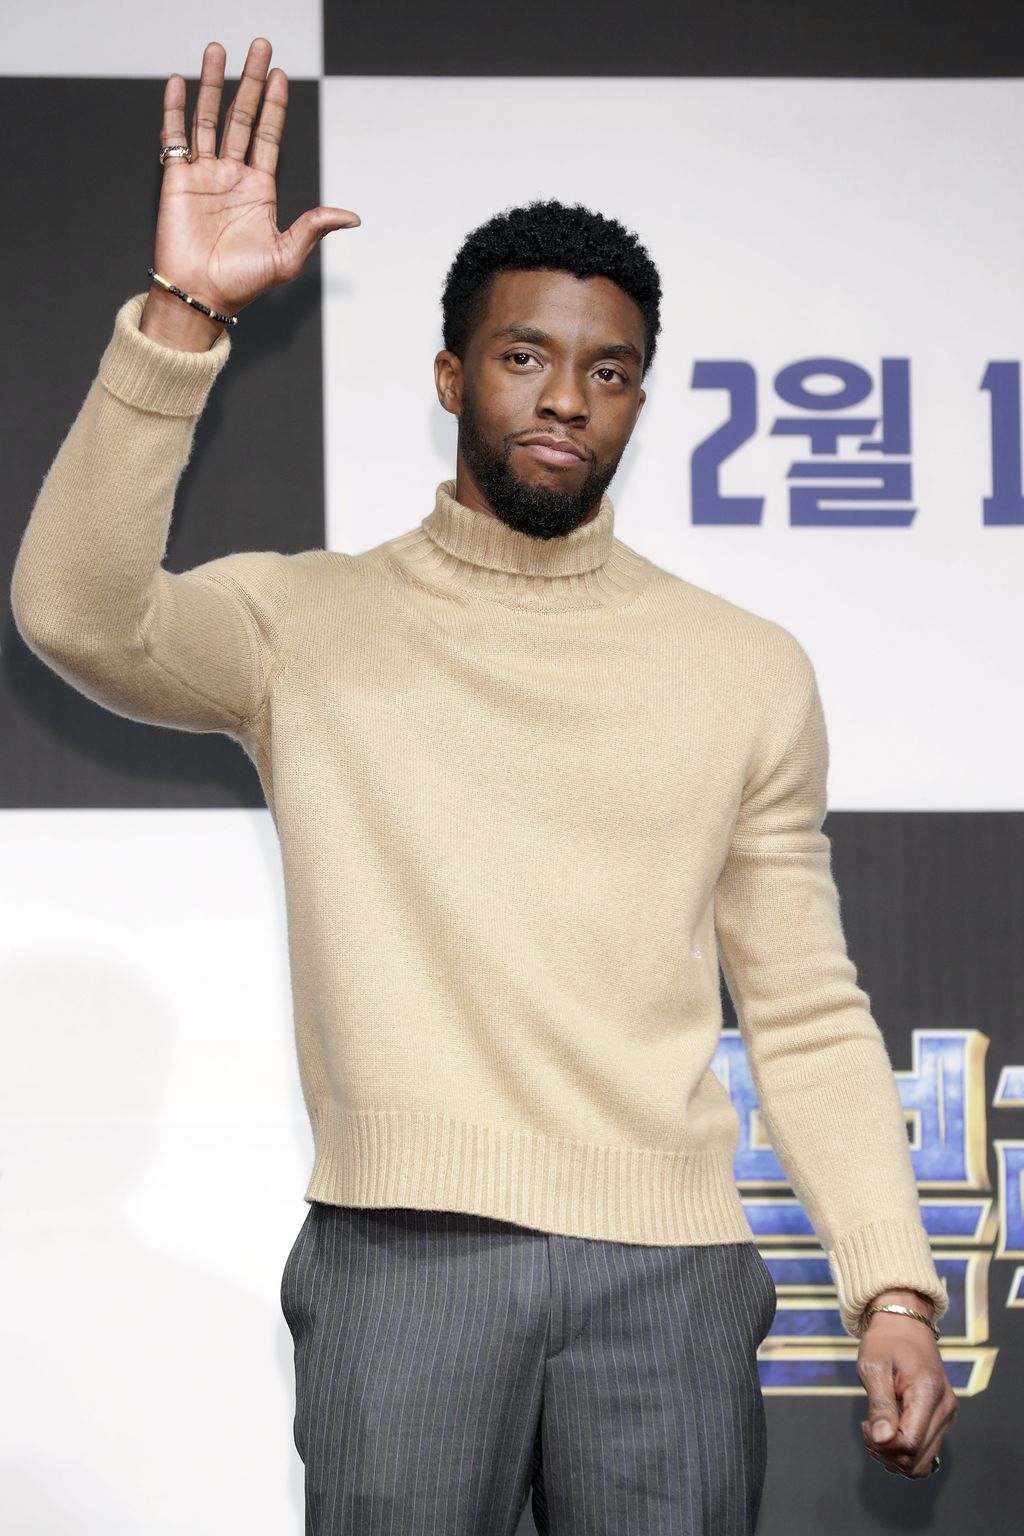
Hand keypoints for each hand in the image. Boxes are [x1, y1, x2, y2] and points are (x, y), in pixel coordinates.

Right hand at [151, 36, 360, 319]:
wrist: (200, 296)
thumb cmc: (242, 284)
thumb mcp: (287, 256)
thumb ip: (314, 228)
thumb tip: (352, 216)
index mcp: (260, 190)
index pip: (269, 136)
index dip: (275, 105)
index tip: (280, 74)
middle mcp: (232, 176)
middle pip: (242, 116)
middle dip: (250, 81)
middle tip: (259, 46)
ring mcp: (204, 174)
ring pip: (208, 118)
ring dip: (212, 83)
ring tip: (218, 49)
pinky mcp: (177, 179)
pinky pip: (175, 137)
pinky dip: (175, 109)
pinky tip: (180, 82)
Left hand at [858, 1298, 956, 1478]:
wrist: (905, 1324)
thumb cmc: (885, 1342)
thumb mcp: (873, 1367)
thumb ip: (879, 1405)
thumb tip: (882, 1440)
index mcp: (928, 1392)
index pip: (909, 1442)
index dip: (882, 1444)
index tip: (865, 1424)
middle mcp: (945, 1408)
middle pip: (916, 1459)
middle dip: (886, 1452)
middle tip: (868, 1427)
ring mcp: (947, 1415)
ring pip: (922, 1463)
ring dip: (895, 1457)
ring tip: (877, 1431)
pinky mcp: (944, 1419)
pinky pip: (925, 1452)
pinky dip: (905, 1452)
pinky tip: (889, 1432)